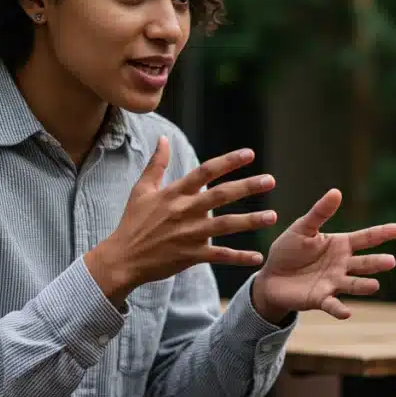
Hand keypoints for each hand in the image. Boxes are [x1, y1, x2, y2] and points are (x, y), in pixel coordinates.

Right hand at [86, 136, 277, 304]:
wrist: (122, 258)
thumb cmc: (133, 222)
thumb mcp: (142, 190)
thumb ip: (156, 164)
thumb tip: (163, 138)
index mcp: (174, 193)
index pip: (205, 172)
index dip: (228, 162)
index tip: (250, 154)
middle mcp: (184, 211)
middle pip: (220, 195)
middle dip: (247, 187)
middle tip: (270, 180)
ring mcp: (189, 234)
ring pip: (225, 226)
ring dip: (250, 221)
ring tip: (272, 216)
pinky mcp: (191, 255)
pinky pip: (219, 255)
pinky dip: (238, 257)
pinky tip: (257, 257)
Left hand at [253, 188, 395, 320]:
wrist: (271, 276)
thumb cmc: (289, 249)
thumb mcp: (303, 228)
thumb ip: (320, 213)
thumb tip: (336, 192)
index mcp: (341, 245)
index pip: (367, 238)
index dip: (383, 233)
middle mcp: (342, 265)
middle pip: (364, 263)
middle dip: (377, 263)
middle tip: (391, 261)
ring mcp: (334, 283)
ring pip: (353, 284)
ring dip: (364, 286)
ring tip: (375, 285)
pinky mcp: (320, 299)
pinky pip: (332, 304)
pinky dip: (339, 309)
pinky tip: (346, 313)